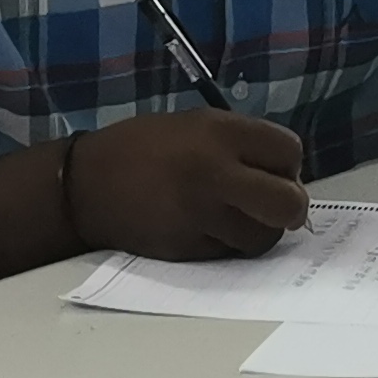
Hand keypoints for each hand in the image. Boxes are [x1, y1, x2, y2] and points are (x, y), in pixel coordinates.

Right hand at [68, 111, 307, 258]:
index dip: (288, 164)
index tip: (275, 169)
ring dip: (260, 230)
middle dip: (291, 207)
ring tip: (237, 216)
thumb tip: (284, 175)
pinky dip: (229, 244)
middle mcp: (216, 174)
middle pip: (289, 203)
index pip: (289, 152)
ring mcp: (203, 215)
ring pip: (264, 237)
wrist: (86, 185)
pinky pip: (231, 252)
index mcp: (221, 133)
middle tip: (277, 205)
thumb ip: (242, 145)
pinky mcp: (189, 249)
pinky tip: (207, 227)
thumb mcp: (197, 124)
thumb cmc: (144, 148)